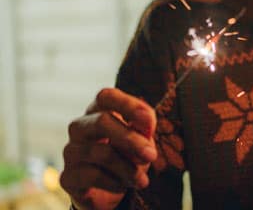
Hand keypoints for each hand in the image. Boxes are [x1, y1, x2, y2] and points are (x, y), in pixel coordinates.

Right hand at [60, 88, 156, 209]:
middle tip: (151, 155)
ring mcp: (71, 151)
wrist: (109, 189)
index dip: (128, 105)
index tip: (149, 122)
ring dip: (128, 168)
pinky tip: (123, 185)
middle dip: (131, 139)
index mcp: (99, 111)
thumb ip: (144, 129)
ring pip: (101, 152)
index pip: (106, 96)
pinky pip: (93, 176)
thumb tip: (146, 126)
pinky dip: (115, 182)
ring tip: (142, 180)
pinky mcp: (67, 176)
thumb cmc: (126, 155)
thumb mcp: (141, 139)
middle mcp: (80, 127)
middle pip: (102, 121)